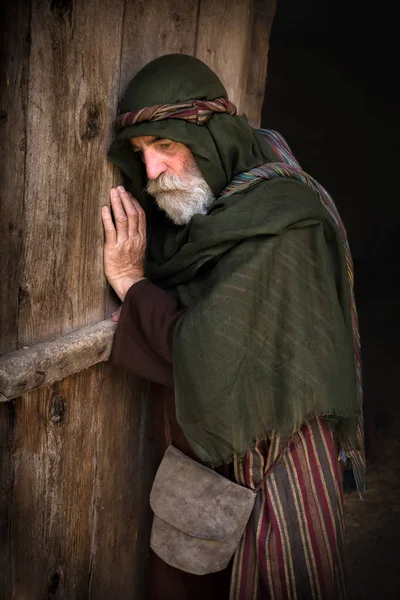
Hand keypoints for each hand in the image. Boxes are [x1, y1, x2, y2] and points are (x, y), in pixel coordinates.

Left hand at [102, 186, 145, 300]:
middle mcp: (134, 238)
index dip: (134, 203)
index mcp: (141, 238)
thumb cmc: (132, 268)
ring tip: (112, 193)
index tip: (128, 194)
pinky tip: (104, 208)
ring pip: (122, 218)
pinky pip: (110, 230)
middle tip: (119, 188)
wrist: (129, 282)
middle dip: (125, 199)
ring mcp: (124, 242)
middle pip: (132, 214)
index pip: (140, 216)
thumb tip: (133, 226)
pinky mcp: (112, 248)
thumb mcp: (139, 250)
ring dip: (117, 204)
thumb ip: (137, 237)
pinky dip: (107, 218)